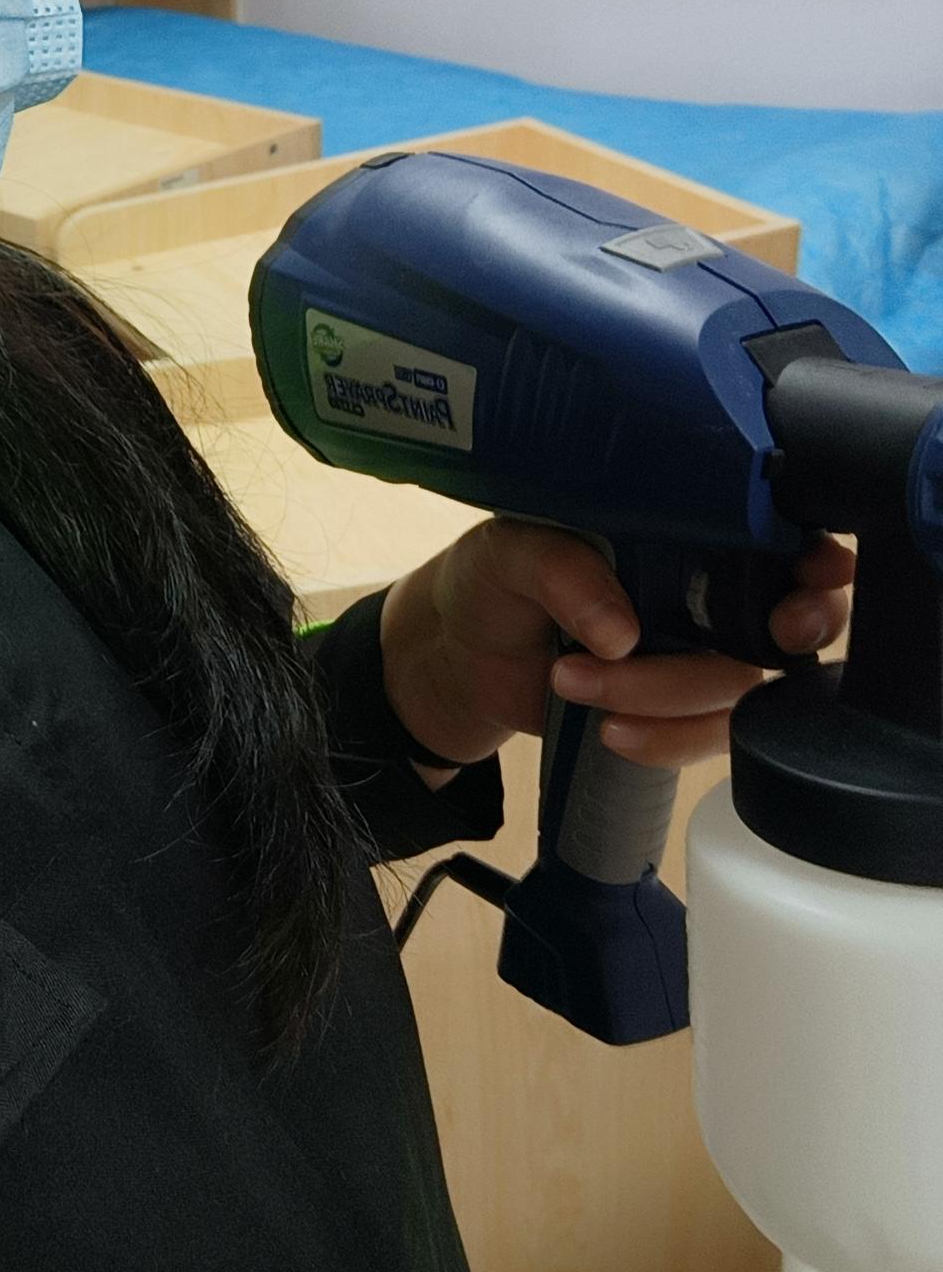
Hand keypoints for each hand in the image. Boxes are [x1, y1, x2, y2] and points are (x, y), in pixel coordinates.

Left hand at [376, 521, 854, 774]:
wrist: (458, 659)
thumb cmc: (492, 581)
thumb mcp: (509, 552)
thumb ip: (563, 571)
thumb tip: (622, 633)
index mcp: (679, 530)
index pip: (775, 534)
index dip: (814, 557)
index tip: (811, 575)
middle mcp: (705, 590)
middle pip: (792, 619)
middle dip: (789, 632)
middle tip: (760, 638)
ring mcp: (698, 655)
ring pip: (739, 688)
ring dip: (665, 694)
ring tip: (571, 678)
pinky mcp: (677, 712)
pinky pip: (706, 738)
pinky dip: (663, 741)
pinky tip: (608, 729)